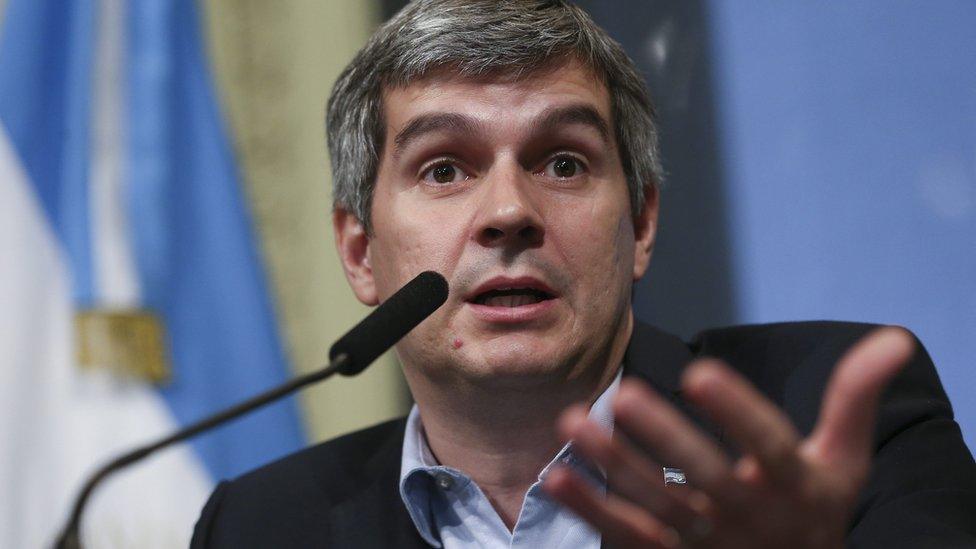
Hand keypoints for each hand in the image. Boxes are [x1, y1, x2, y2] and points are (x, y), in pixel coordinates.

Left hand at [543, 327, 914, 547]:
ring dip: (612, 466)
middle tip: (626, 395)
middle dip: (666, 440)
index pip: (765, 444)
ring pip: (655, 504)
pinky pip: (628, 535)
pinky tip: (557, 477)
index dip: (736, 411)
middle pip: (703, 477)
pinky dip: (592, 509)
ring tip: (572, 424)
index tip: (701, 369)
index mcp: (791, 484)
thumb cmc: (816, 511)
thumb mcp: (844, 460)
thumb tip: (893, 337)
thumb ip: (855, 400)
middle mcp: (746, 515)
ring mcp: (705, 542)